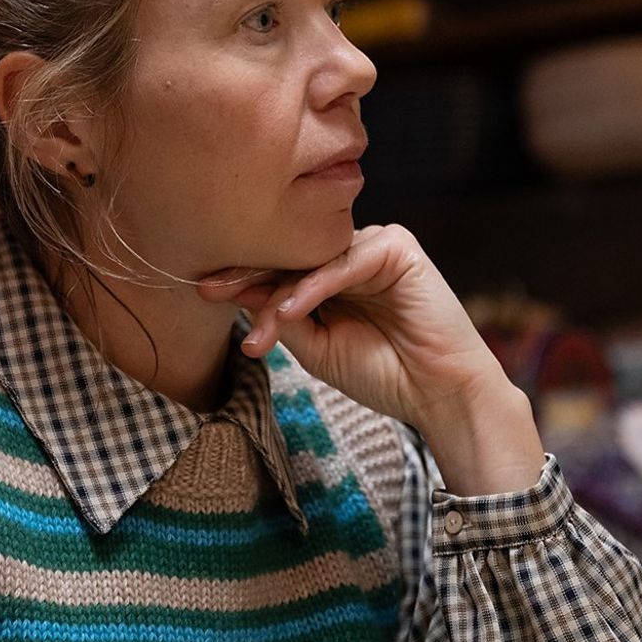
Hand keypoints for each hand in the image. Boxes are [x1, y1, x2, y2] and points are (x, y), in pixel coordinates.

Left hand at [197, 225, 543, 494]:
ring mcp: (374, 247)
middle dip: (249, 276)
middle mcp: (350, 255)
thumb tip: (240, 293)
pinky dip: (314, 288)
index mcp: (332, 277)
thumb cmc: (382, 374)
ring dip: (280, 294)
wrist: (438, 394)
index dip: (242, 280)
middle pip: (291, 257)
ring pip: (313, 260)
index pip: (280, 270)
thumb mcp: (316, 348)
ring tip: (259, 330)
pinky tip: (290, 311)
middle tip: (210, 290)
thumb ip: (283, 317)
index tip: (203, 292)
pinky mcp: (398, 248)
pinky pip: (345, 262)